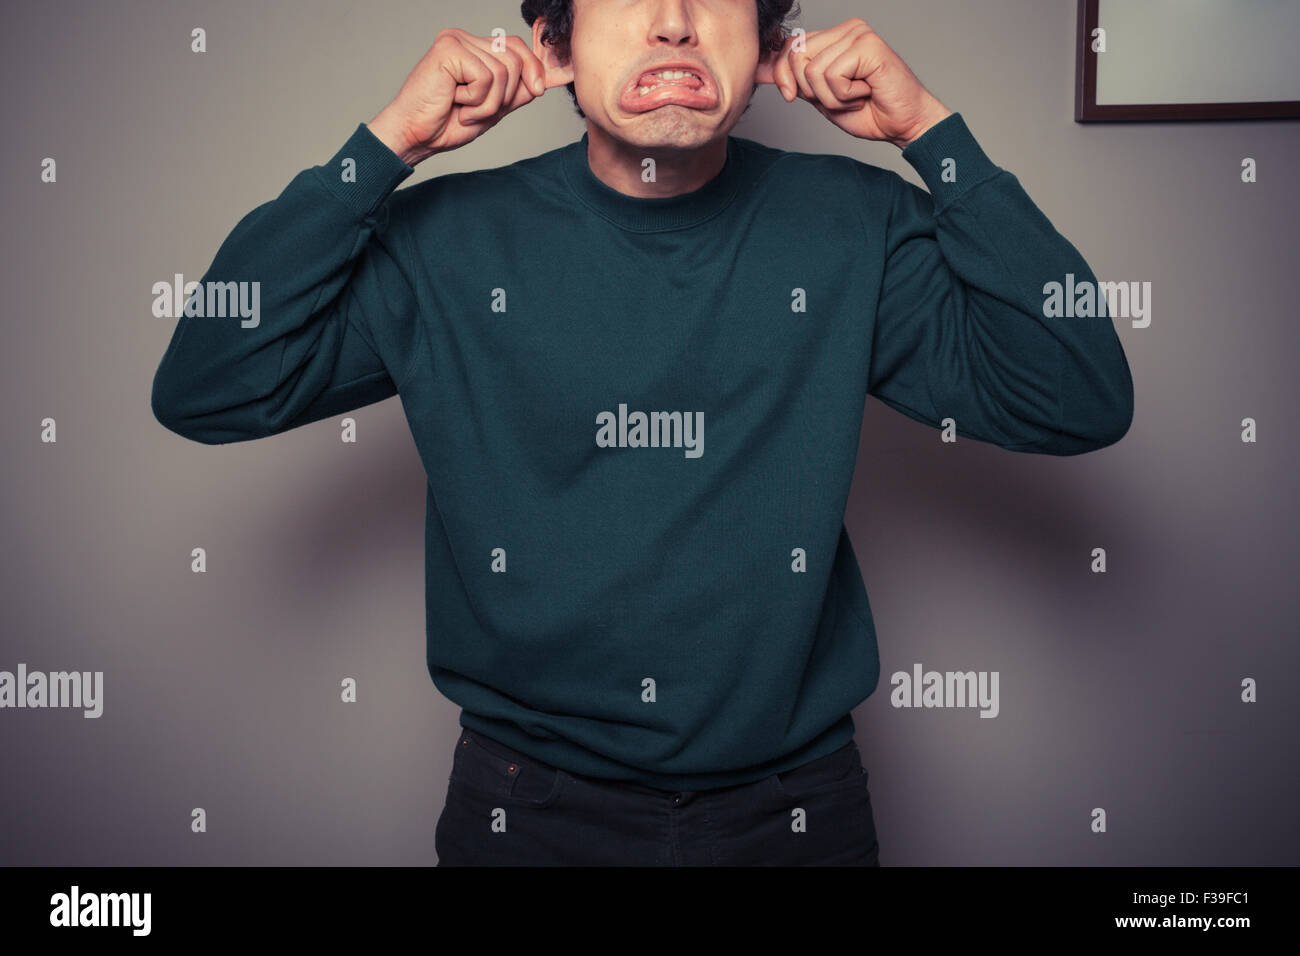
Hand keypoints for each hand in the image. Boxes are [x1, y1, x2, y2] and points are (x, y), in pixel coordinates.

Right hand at [367, 28, 565, 164]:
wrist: (415, 136)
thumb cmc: (447, 123)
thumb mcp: (493, 108)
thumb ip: (517, 92)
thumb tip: (547, 81)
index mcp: (474, 48)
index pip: (516, 46)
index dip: (533, 68)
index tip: (539, 90)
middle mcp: (464, 39)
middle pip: (515, 58)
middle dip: (505, 95)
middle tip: (478, 111)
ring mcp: (456, 41)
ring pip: (503, 71)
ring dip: (488, 103)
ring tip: (464, 109)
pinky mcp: (449, 49)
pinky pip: (486, 77)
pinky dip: (476, 100)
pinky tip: (454, 102)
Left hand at [755, 18, 952, 148]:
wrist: (904, 124)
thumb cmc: (868, 112)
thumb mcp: (822, 98)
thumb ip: (801, 81)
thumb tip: (771, 69)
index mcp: (834, 37)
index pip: (790, 45)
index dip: (781, 73)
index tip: (790, 95)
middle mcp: (846, 29)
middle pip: (796, 56)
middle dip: (810, 90)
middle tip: (839, 99)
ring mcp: (858, 34)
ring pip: (812, 70)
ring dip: (831, 97)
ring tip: (856, 97)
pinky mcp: (868, 45)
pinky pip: (832, 76)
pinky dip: (844, 96)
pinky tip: (865, 93)